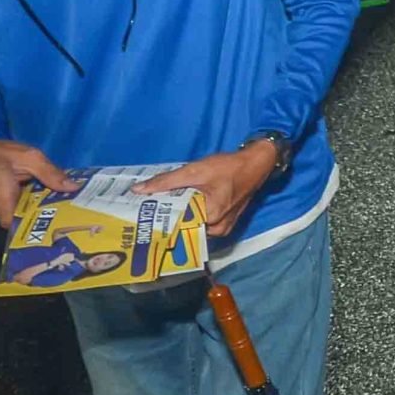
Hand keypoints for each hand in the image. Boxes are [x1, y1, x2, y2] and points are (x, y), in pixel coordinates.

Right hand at [0, 137, 77, 227]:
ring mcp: (2, 207)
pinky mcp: (6, 203)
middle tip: (70, 215)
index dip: (38, 226)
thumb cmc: (2, 153)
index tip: (59, 222)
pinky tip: (54, 200)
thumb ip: (50, 173)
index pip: (18, 226)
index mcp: (3, 198)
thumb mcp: (30, 157)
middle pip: (24, 221)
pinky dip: (36, 203)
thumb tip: (73, 187)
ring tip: (66, 209)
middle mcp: (0, 208)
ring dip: (42, 210)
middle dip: (46, 218)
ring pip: (24, 215)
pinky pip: (22, 207)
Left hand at [139, 140, 278, 237]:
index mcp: (210, 217)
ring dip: (180, 217)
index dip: (158, 221)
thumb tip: (139, 190)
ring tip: (161, 208)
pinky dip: (192, 216)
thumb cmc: (227, 167)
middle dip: (167, 219)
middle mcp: (217, 229)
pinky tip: (181, 206)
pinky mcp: (225, 224)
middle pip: (184, 228)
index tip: (141, 216)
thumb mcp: (194, 170)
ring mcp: (222, 229)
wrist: (255, 165)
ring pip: (193, 226)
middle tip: (147, 211)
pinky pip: (202, 224)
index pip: (177, 226)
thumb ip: (166, 181)